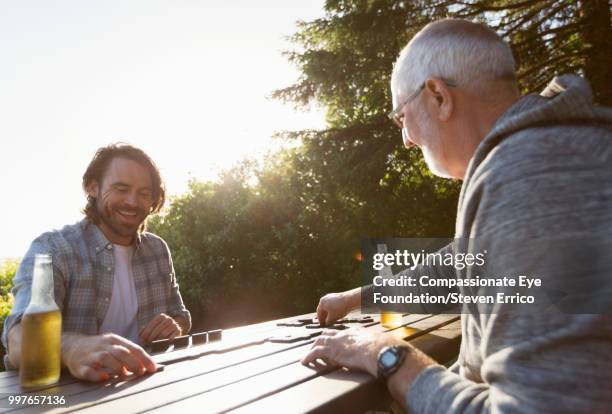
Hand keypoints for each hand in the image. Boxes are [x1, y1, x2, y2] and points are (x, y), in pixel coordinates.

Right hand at [62, 333, 156, 381]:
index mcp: (114, 340)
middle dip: (133, 362)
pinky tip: (104, 377)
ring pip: (105, 358)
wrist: (71, 346)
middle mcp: (103, 345)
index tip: (152, 368)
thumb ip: (128, 352)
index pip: (132, 348)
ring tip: (124, 374)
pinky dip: (96, 375)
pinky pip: (88, 370)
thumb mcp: (114, 344)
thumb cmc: (99, 347)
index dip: (144, 358)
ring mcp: (91, 355)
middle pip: (121, 352)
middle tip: (141, 372)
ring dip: (117, 367)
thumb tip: (146, 363)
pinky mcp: (79, 366)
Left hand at [139, 313, 181, 343]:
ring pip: (164, 333)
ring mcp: (174, 324)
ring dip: (157, 340)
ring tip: (153, 345)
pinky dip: (166, 341)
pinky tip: (162, 345)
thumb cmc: (158, 332)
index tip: (142, 339)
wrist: (172, 334)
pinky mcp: (178, 331)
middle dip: (151, 337)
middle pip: (158, 329)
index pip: (152, 324)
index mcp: (161, 316)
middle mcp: (168, 319)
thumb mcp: (151, 329)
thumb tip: (141, 332)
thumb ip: (144, 330)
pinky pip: (171, 337)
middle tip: (147, 343)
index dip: (146, 332)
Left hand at [302, 327, 437, 409]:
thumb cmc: (387, 349)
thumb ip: (386, 346)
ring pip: (319, 341)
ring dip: (313, 347)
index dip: (338, 336)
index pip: (344, 332)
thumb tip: (399, 350)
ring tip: (309, 353)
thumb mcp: (385, 344)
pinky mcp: (332, 351)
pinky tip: (304, 361)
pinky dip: (308, 357)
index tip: (336, 339)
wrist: (382, 351)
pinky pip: (315, 353)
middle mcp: (346, 334)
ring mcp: (338, 342)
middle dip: (322, 338)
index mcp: (358, 332)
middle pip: (329, 333)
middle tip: (318, 343)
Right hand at [316, 288, 359, 324]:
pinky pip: (333, 304)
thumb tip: (326, 324)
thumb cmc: (340, 309)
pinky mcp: (337, 296)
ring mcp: (331, 296)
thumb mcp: (332, 318)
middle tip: (326, 322)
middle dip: (324, 316)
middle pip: (323, 309)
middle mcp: (325, 298)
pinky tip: (337, 313)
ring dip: (329, 313)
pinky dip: (333, 309)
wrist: (350, 300)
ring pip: (328, 307)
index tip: (322, 325)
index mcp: (322, 303)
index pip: (318, 313)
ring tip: (332, 319)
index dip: (320, 320)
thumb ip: (327, 322)